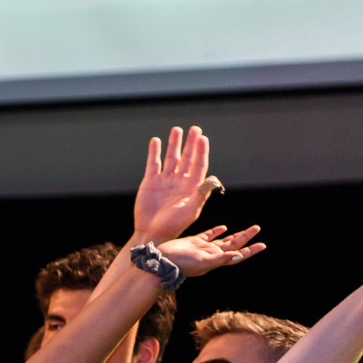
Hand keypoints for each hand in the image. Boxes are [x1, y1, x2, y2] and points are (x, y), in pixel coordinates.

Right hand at [132, 126, 222, 240]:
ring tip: (177, 130)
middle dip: (190, 143)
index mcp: (191, 187)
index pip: (199, 165)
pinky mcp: (150, 182)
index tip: (202, 138)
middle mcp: (179, 181)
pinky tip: (156, 141)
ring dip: (174, 144)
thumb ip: (200, 194)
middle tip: (194, 129)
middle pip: (187, 158)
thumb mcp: (190, 211)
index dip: (201, 151)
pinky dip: (154, 152)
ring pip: (171, 157)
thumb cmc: (173, 225)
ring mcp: (165, 180)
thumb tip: (211, 178)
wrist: (151, 232)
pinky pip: (153, 163)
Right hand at [156, 224, 266, 276]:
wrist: (162, 261)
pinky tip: (223, 227)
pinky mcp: (194, 242)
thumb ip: (221, 258)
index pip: (237, 255)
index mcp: (216, 260)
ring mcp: (203, 248)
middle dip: (246, 237)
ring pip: (223, 240)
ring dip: (235, 235)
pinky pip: (208, 236)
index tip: (262, 245)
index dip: (250, 250)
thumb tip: (239, 255)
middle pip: (233, 245)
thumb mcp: (203, 261)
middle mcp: (212, 254)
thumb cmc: (182, 263)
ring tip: (247, 229)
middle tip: (256, 228)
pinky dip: (216, 231)